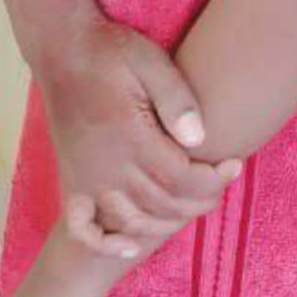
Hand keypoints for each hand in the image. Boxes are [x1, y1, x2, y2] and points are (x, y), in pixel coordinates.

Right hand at [35, 16, 242, 254]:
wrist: (62, 52)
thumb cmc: (111, 53)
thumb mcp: (150, 62)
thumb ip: (176, 100)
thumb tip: (200, 139)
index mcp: (129, 138)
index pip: (181, 180)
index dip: (214, 181)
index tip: (234, 165)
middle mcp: (105, 168)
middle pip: (163, 205)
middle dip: (201, 200)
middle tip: (221, 180)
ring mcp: (85, 180)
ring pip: (135, 222)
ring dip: (169, 220)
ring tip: (193, 199)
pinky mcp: (72, 182)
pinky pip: (86, 229)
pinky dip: (109, 243)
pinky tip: (131, 245)